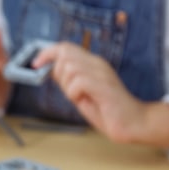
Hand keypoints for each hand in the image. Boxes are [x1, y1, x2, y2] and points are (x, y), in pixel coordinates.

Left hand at [32, 42, 168, 149]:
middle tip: (69, 91)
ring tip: (79, 97)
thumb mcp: (80, 93)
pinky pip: (79, 82)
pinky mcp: (104, 85)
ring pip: (70, 67)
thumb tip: (50, 69)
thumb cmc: (107, 110)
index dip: (47, 53)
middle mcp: (97, 64)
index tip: (35, 64)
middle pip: (65, 53)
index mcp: (92, 63)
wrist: (132, 123)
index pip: (65, 47)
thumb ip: (68, 80)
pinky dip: (75, 93)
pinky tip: (84, 100)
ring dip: (67, 86)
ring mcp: (102, 73)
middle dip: (58, 73)